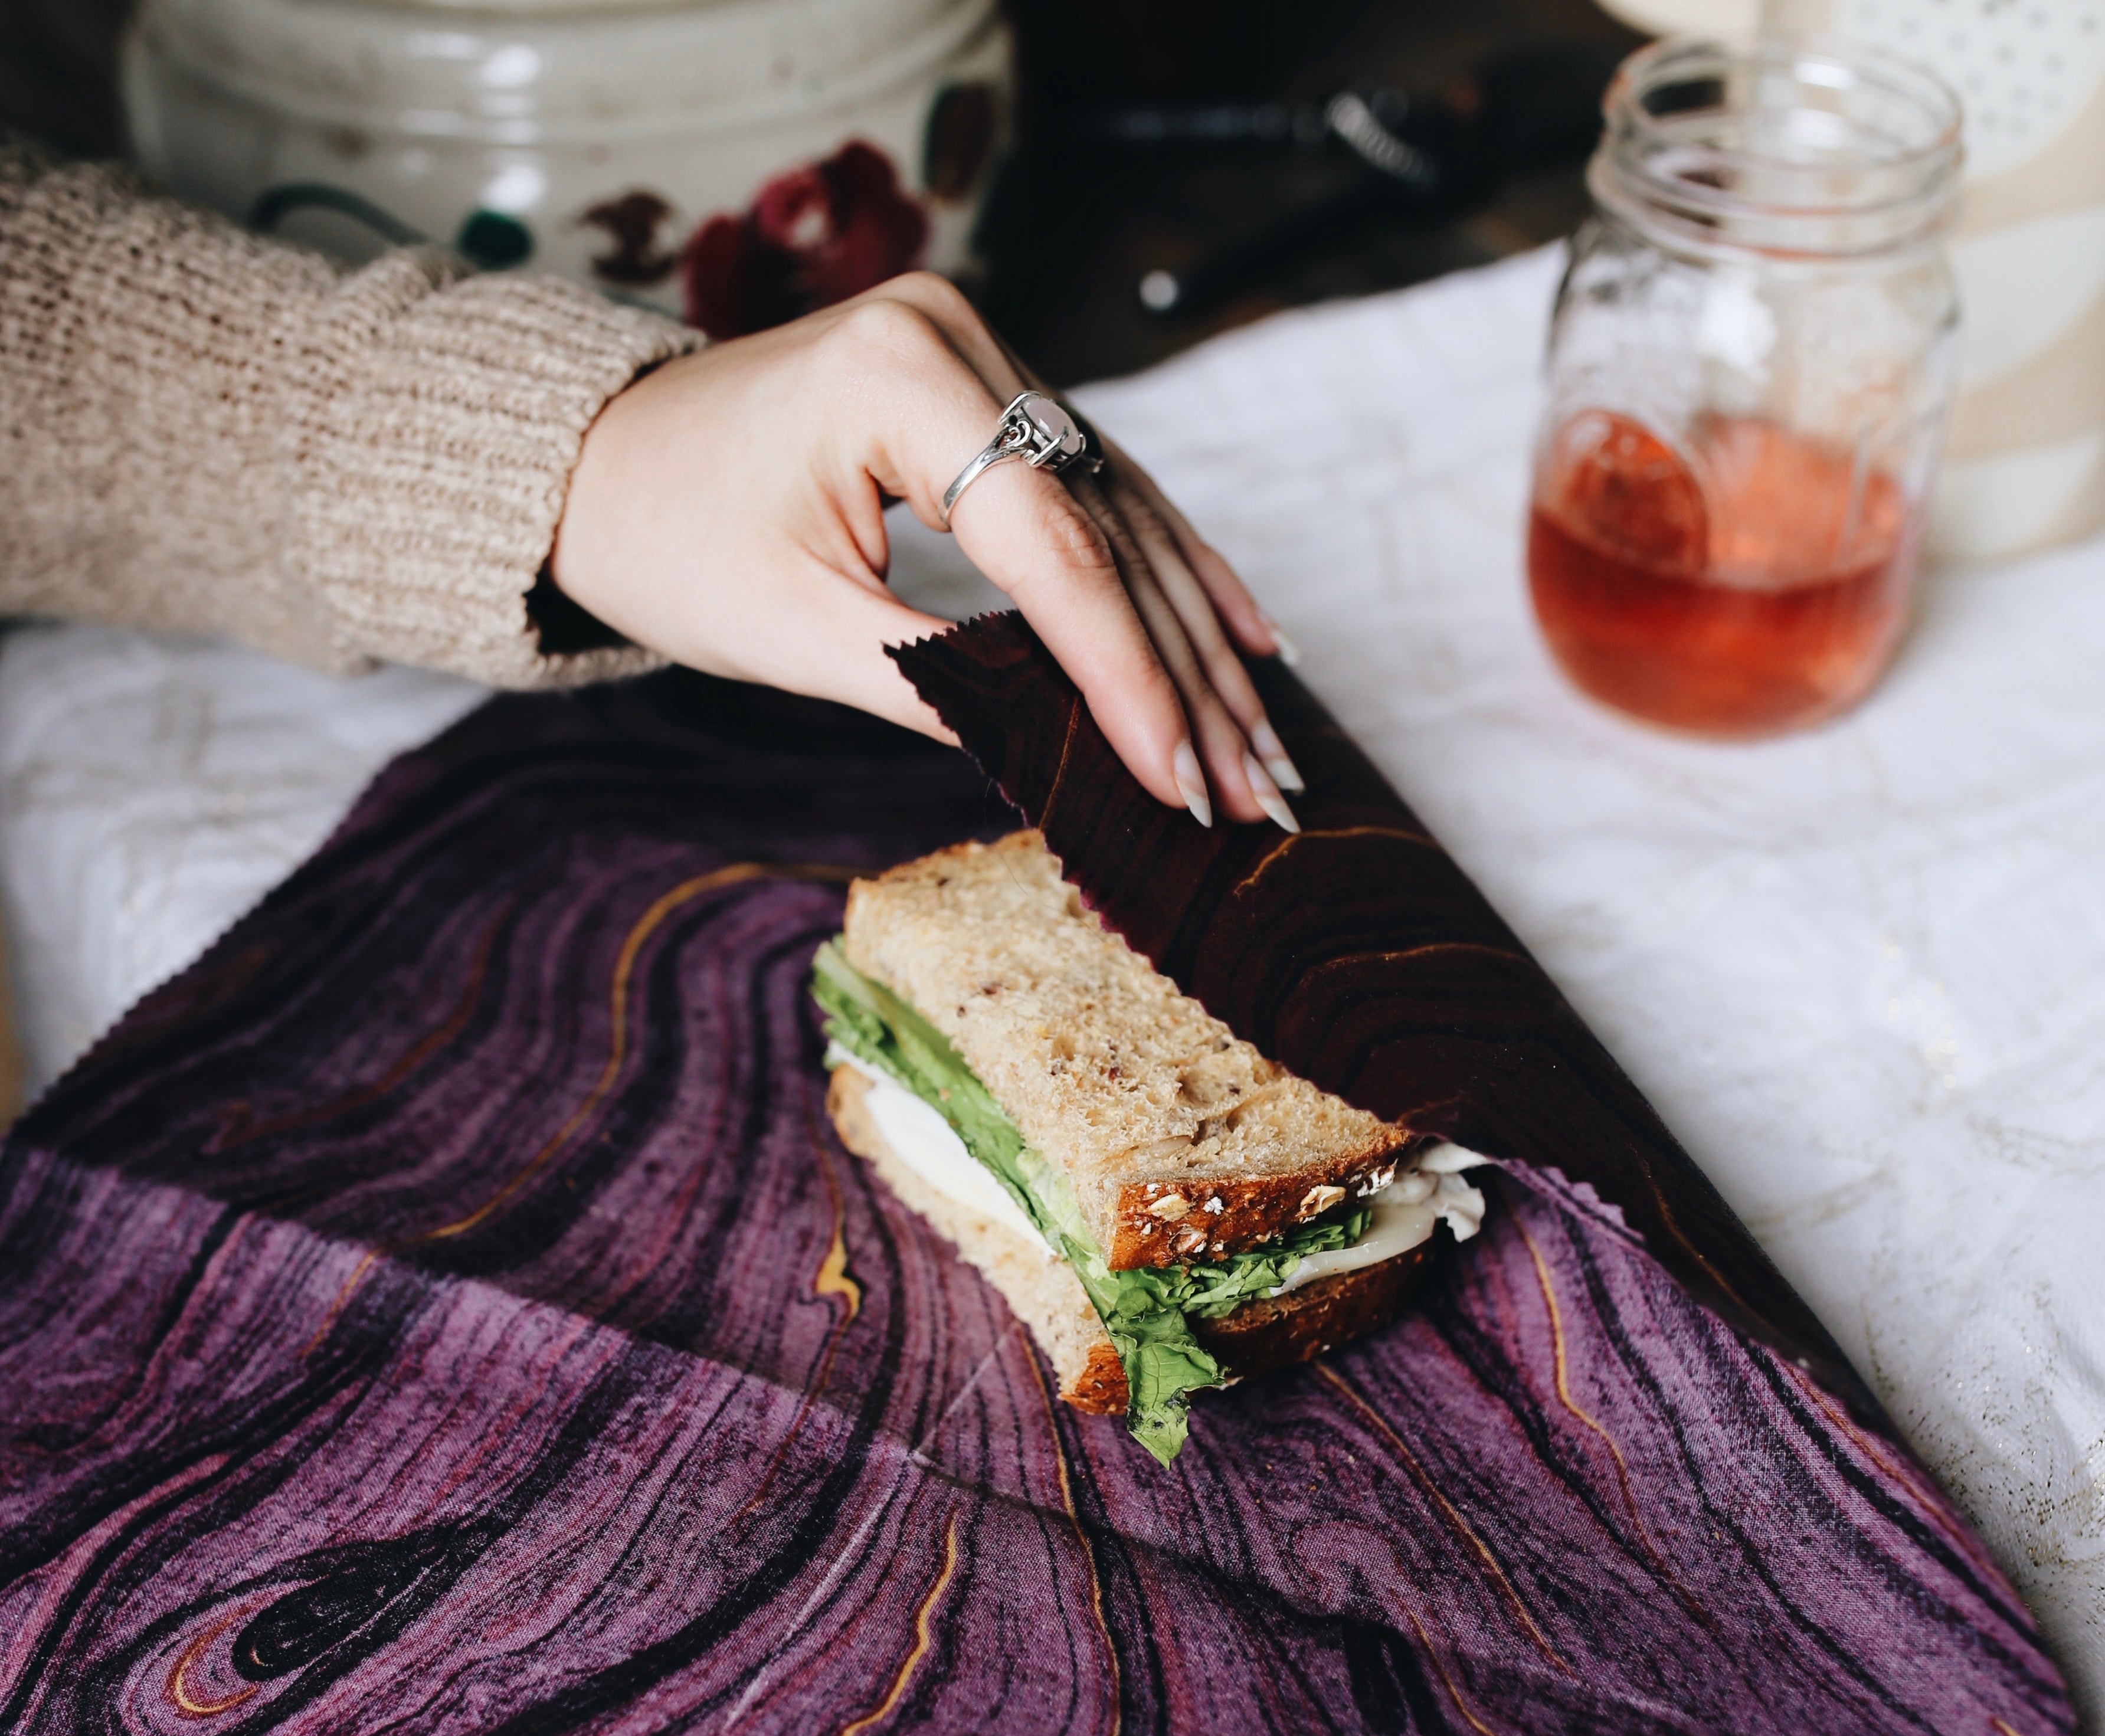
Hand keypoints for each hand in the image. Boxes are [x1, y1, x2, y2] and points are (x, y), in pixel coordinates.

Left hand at [548, 273, 1304, 829]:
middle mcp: (960, 338)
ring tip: (1265, 744)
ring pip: (1124, 517)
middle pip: (1109, 532)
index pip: (1052, 550)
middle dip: (1184, 676)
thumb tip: (1070, 756)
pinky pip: (1103, 496)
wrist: (597, 461)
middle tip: (1256, 787)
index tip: (1183, 780)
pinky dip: (1168, 578)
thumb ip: (937, 685)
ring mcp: (982, 355)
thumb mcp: (792, 629)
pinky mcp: (988, 393)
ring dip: (1195, 642)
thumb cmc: (668, 537)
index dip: (1127, 679)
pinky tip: (1243, 638)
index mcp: (898, 370)